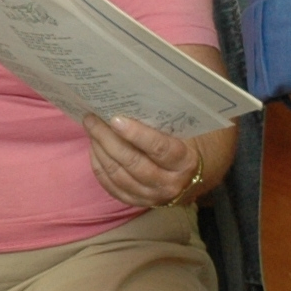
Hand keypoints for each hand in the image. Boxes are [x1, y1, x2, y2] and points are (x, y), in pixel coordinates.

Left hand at [83, 113, 209, 209]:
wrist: (200, 176)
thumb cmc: (194, 143)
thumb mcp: (192, 129)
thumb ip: (173, 115)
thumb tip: (151, 88)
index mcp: (185, 162)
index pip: (159, 149)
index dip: (136, 134)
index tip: (115, 119)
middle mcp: (170, 183)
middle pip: (133, 162)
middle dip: (108, 139)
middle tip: (92, 119)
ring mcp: (153, 196)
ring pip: (119, 175)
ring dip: (100, 151)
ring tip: (91, 130)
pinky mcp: (139, 202)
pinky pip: (113, 187)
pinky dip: (100, 168)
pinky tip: (94, 149)